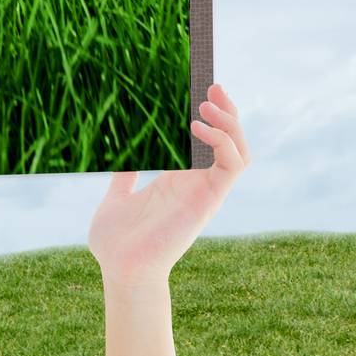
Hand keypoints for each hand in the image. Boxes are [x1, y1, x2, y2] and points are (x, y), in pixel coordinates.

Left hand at [87, 82, 249, 288]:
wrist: (120, 270)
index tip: (202, 86)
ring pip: (238, 151)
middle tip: (214, 85)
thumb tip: (119, 154)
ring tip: (209, 102)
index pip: (205, 141)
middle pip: (229, 142)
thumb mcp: (116, 198)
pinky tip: (198, 126)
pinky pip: (231, 167)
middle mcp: (196, 184)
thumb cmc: (116, 242)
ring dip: (231, 124)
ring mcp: (204, 192)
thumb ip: (123, 177)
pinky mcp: (207, 201)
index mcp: (176, 180)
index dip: (210, 116)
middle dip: (228, 112)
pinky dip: (222, 142)